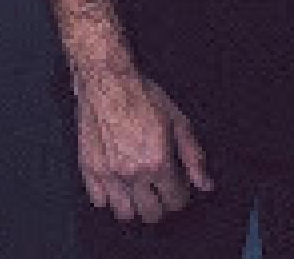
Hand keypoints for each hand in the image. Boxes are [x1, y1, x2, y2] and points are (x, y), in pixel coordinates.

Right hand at [71, 66, 213, 223]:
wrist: (107, 80)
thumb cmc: (143, 96)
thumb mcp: (179, 122)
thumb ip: (194, 157)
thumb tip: (205, 185)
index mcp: (158, 164)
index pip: (176, 202)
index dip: (181, 194)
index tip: (177, 183)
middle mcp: (133, 174)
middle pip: (151, 214)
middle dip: (160, 205)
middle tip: (159, 189)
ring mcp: (108, 173)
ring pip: (124, 214)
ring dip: (134, 207)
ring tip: (137, 192)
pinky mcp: (88, 167)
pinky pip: (98, 201)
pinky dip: (108, 198)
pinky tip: (116, 184)